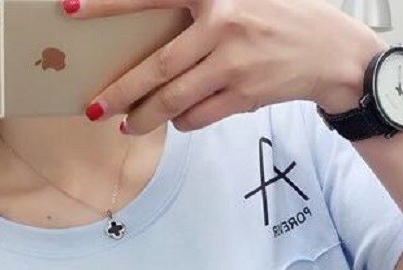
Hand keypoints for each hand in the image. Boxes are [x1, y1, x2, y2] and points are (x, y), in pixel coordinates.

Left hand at [61, 0, 387, 133]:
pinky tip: (176, 120)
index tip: (71, 9)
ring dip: (145, 117)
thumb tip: (156, 33)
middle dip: (120, 92)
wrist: (332, 52)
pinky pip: (199, 116)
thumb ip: (199, 8)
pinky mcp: (244, 96)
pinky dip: (183, 122)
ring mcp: (233, 66)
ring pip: (174, 101)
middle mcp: (221, 27)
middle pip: (157, 69)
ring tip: (127, 125)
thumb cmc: (283, 18)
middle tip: (93, 107)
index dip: (108, 4)